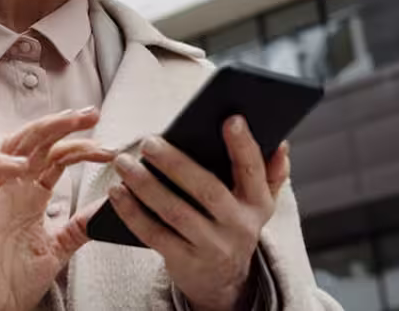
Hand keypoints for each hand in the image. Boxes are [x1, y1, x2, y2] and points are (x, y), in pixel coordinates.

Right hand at [0, 107, 114, 310]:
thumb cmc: (17, 277)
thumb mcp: (59, 246)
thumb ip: (80, 224)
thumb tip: (110, 206)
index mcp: (32, 194)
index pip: (57, 157)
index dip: (82, 147)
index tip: (111, 150)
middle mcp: (14, 188)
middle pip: (35, 141)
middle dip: (63, 124)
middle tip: (92, 114)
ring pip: (10, 146)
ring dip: (39, 131)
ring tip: (67, 123)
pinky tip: (22, 165)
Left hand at [107, 116, 289, 310]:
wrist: (223, 281)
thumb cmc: (232, 224)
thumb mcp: (257, 203)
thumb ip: (269, 173)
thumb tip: (281, 143)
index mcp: (257, 203)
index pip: (254, 171)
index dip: (244, 146)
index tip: (231, 118)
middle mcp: (238, 226)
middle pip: (207, 190)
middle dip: (176, 164)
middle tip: (149, 142)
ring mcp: (211, 246)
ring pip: (175, 212)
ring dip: (146, 186)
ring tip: (124, 163)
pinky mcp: (184, 261)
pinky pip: (154, 235)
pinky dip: (132, 213)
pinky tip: (118, 192)